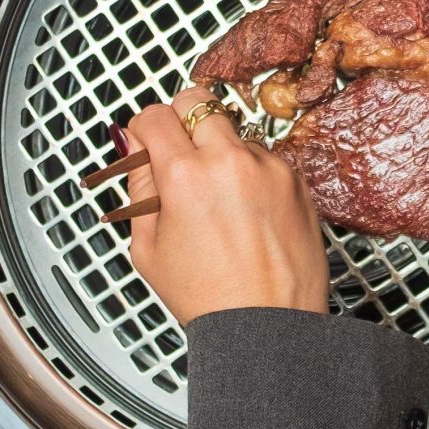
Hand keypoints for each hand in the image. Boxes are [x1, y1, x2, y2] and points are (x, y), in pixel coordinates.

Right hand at [122, 88, 327, 324]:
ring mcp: (268, 168)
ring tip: (220, 201)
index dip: (145, 129)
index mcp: (184, 177)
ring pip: (235, 131)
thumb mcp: (148, 248)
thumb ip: (138, 185)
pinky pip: (266, 157)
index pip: (155, 115)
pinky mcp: (296, 180)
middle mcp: (229, 162)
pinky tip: (248, 213)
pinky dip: (254, 174)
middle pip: (198, 101)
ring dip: (222, 151)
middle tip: (181, 155)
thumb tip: (132, 144)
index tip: (147, 142)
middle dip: (183, 121)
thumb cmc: (209, 298)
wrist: (267, 327)